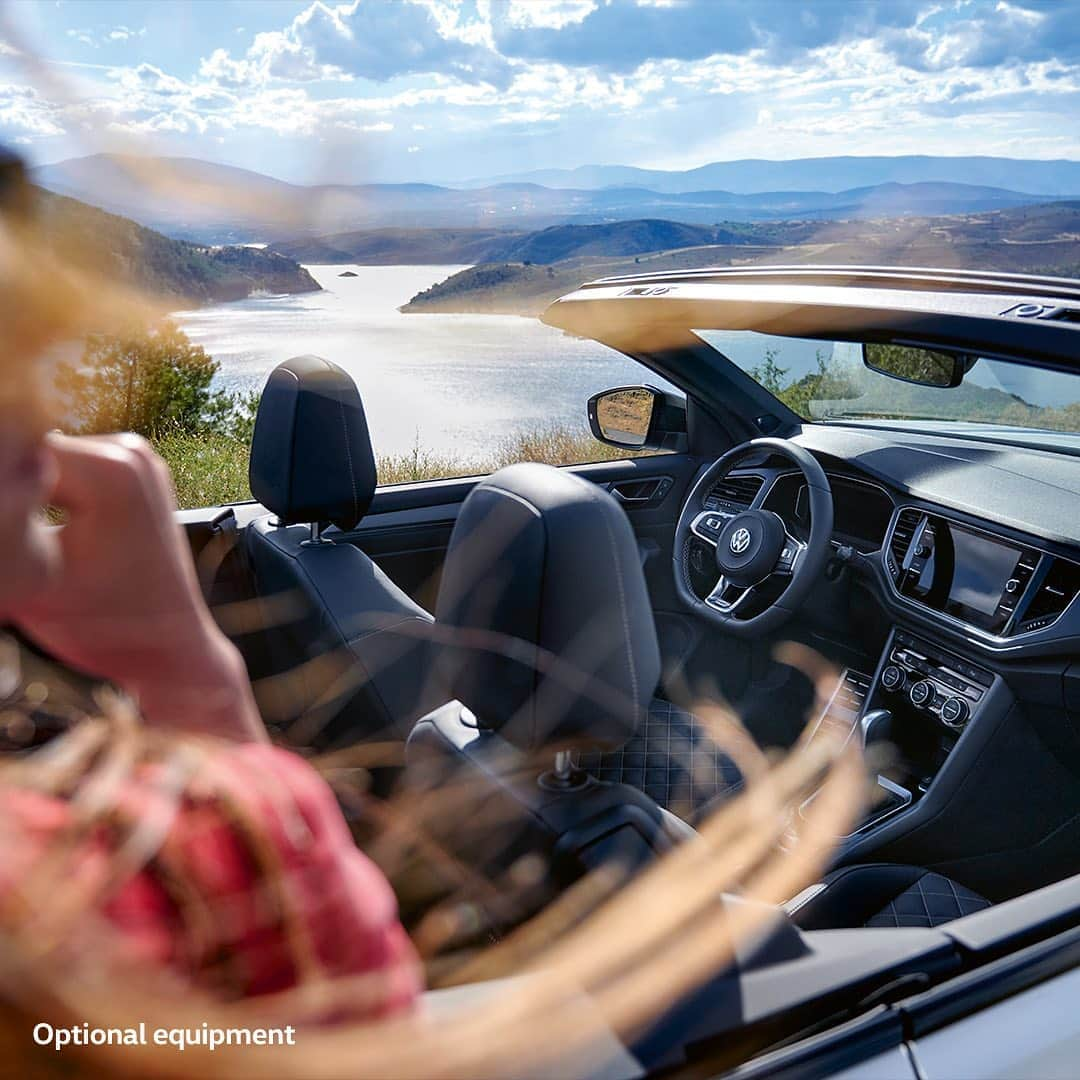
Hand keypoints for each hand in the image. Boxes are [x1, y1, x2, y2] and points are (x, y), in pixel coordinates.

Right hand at [14, 433, 264, 741]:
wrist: (170, 651)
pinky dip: (44, 493)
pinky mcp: (132, 473)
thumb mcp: (30, 579)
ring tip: (25, 540)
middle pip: (29, 450)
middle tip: (9, 540)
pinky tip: (36, 529)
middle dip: (5, 489)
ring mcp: (136, 458)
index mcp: (111, 471)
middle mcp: (129, 452)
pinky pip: (68, 470)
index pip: (10, 446)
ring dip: (19, 490)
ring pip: (43, 458)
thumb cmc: (107, 627)